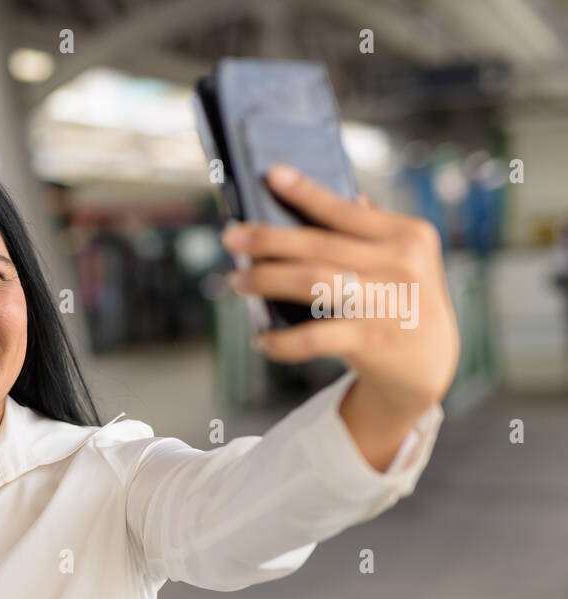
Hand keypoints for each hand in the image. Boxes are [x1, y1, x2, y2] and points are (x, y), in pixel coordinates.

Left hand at [222, 163, 459, 419]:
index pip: (346, 210)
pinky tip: (262, 340)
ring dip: (266, 280)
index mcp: (407, 234)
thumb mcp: (400, 258)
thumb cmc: (398, 300)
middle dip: (267, 240)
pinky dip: (282, 341)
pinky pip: (314, 337)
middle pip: (318, 245)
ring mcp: (387, 303)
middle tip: (230, 238)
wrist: (429, 363)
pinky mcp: (373, 341)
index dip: (305, 192)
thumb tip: (311, 198)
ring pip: (312, 283)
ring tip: (236, 280)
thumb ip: (365, 230)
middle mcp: (401, 264)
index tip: (271, 176)